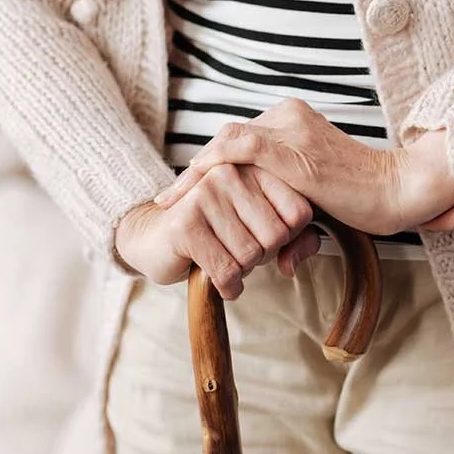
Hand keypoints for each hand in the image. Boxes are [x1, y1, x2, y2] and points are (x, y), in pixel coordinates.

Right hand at [114, 164, 318, 297]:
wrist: (154, 237)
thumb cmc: (216, 232)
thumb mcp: (261, 229)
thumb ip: (296, 240)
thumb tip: (292, 264)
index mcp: (254, 167)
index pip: (299, 212)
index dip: (289, 238)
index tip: (263, 236)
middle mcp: (230, 173)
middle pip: (277, 235)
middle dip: (263, 256)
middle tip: (241, 252)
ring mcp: (205, 194)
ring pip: (251, 255)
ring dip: (243, 271)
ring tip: (226, 259)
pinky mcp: (185, 223)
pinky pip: (226, 270)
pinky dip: (229, 286)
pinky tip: (222, 283)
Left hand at [153, 99, 453, 236]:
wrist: (398, 190)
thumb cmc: (367, 201)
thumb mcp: (319, 203)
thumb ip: (293, 217)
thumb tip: (284, 260)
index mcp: (293, 120)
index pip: (239, 139)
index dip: (210, 166)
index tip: (187, 193)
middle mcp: (288, 117)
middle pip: (228, 140)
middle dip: (196, 172)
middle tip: (169, 200)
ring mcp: (290, 130)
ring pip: (226, 142)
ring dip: (195, 174)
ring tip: (169, 201)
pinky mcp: (292, 151)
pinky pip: (238, 150)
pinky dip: (210, 168)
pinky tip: (191, 190)